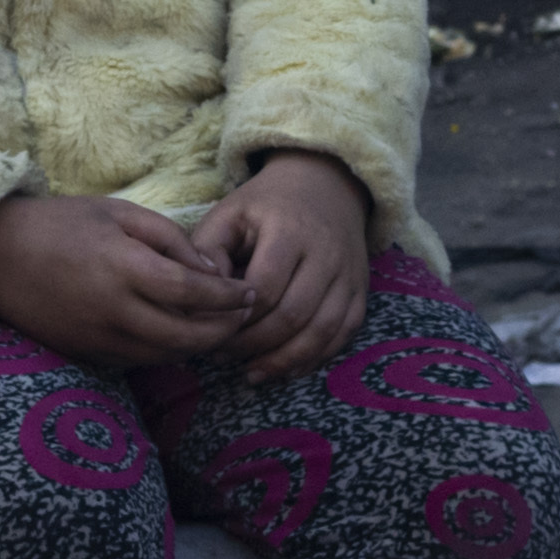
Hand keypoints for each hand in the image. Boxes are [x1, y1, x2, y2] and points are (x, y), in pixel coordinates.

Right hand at [0, 187, 258, 373]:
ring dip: (198, 347)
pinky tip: (179, 335)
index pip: (192, 292)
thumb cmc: (60, 223)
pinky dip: (166, 352)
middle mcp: (112, 310)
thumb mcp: (119, 212)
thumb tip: (211, 270)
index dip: (229, 297)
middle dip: (223, 331)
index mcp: (123, 267)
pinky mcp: (85, 354)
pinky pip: (138, 361)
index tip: (251, 293)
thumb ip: (170, 239)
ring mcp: (97, 338)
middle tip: (245, 317)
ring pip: (165, 356)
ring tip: (219, 327)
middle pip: (186, 337)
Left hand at [199, 151, 376, 380]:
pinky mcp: (360, 291)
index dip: (236, 317)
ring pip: (321, 331)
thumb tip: (199, 299)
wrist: (324, 185)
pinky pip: (343, 334)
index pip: (264, 288)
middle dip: (254, 344)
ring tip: (251, 373)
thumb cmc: (265, 206)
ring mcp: (348, 274)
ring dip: (284, 360)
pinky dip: (315, 358)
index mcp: (289, 230)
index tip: (211, 329)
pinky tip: (286, 370)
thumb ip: (207, 251)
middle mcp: (326, 253)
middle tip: (222, 355)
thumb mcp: (229, 213)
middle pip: (292, 315)